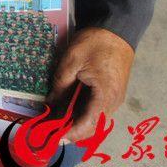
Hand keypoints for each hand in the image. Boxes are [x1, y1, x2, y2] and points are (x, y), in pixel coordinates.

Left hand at [47, 27, 134, 141]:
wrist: (116, 30)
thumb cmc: (95, 43)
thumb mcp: (71, 61)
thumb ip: (60, 84)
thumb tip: (50, 103)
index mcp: (105, 95)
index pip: (89, 124)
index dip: (72, 133)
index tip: (55, 137)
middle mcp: (113, 101)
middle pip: (93, 126)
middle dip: (72, 130)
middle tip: (51, 130)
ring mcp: (114, 98)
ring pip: (95, 119)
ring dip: (77, 122)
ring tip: (56, 121)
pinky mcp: (111, 92)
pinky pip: (96, 109)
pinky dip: (82, 112)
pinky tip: (67, 109)